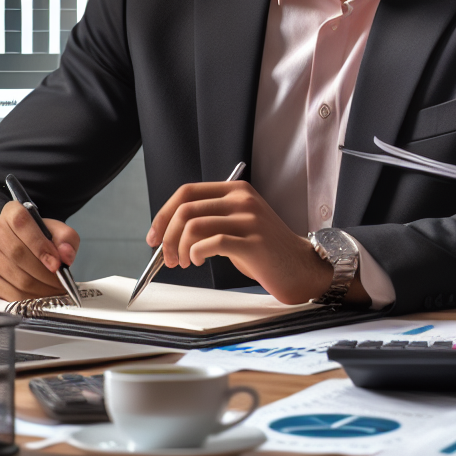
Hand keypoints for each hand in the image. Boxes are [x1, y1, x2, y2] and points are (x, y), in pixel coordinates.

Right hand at [0, 201, 79, 301]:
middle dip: (45, 273)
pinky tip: (43, 296)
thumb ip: (66, 238)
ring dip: (41, 289)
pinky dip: (30, 299)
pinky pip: (10, 294)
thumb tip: (66, 256)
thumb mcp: (56, 230)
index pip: (22, 224)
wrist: (15, 247)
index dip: (40, 246)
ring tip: (56, 291)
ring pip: (16, 277)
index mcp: (12, 212)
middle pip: (18, 254)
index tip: (57, 264)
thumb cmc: (38, 236)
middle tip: (62, 283)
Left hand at [149, 180, 365, 305]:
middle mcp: (242, 199)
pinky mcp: (253, 241)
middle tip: (167, 257)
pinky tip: (198, 261)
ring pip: (194, 225)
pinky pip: (212, 242)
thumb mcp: (236, 225)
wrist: (301, 266)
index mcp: (236, 190)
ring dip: (179, 248)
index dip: (163, 214)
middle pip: (186, 208)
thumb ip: (209, 219)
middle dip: (167, 236)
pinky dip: (196, 253)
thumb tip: (168, 233)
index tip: (153, 236)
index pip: (187, 191)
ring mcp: (249, 219)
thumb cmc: (265, 250)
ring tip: (184, 262)